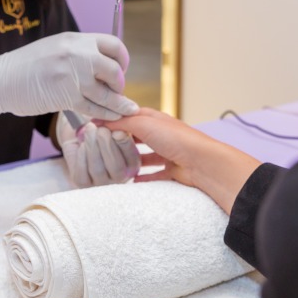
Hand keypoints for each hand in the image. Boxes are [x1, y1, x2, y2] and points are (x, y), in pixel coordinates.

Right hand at [0, 32, 138, 128]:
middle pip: (115, 70)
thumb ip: (80, 53)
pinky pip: (95, 107)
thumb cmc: (27, 66)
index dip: (122, 59)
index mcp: (76, 39)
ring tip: (124, 110)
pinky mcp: (67, 97)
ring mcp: (73, 76)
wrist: (1, 79)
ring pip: (108, 93)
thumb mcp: (56, 47)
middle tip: (116, 91)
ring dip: (119, 103)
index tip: (120, 69)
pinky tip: (111, 116)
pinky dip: (106, 114)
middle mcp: (78, 54)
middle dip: (120, 84)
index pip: (114, 45)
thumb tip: (104, 65)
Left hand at [57, 113, 139, 186]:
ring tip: (90, 130)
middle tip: (102, 129)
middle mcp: (119, 177)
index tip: (118, 131)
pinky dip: (82, 156)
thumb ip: (120, 125)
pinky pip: (82, 173)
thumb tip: (124, 120)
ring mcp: (100, 182)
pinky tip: (82, 144)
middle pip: (116, 168)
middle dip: (108, 146)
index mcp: (132, 164)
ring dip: (93, 148)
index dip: (125, 145)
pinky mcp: (82, 182)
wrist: (79, 133)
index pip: (132, 158)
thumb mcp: (112, 124)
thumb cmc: (100, 128)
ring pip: (98, 169)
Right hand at [101, 108, 260, 214]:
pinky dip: (143, 177)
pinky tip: (131, 181)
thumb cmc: (176, 138)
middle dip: (121, 139)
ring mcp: (167, 152)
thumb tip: (102, 120)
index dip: (113, 119)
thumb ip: (123, 121)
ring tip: (114, 165)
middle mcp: (161, 134)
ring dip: (131, 159)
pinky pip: (154, 175)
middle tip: (102, 146)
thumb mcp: (144, 123)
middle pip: (137, 135)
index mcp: (155, 118)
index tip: (95, 126)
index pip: (130, 115)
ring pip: (145, 156)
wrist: (202, 162)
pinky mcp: (172, 170)